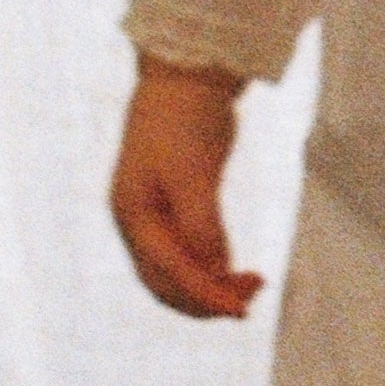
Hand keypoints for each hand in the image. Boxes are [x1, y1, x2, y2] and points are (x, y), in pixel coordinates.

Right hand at [111, 58, 260, 318]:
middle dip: (205, 299)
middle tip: (250, 302)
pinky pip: (183, 251)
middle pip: (164, 284)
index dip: (207, 297)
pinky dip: (207, 267)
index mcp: (133, 215)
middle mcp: (134, 221)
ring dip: (209, 286)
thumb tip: (214, 271)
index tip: (243, 310)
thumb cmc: (186, 120)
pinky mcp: (167, 204)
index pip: (170, 273)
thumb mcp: (194, 173)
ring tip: (251, 284)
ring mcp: (148, 213)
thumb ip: (201, 224)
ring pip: (173, 272)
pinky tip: (234, 266)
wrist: (183, 75)